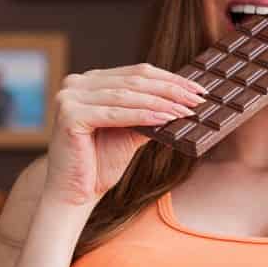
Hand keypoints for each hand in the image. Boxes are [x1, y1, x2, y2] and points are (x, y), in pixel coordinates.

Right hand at [43, 64, 207, 208]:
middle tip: (198, 99)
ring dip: (161, 103)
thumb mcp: (131, 133)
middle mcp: (76, 83)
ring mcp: (69, 96)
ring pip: (126, 95)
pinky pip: (115, 113)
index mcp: (90, 82)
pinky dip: (142, 115)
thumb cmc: (100, 165)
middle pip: (134, 81)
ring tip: (186, 111)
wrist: (75, 194)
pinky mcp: (69, 115)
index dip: (170, 79)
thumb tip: (184, 104)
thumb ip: (150, 114)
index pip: (137, 73)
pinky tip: (165, 119)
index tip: (198, 90)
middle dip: (170, 90)